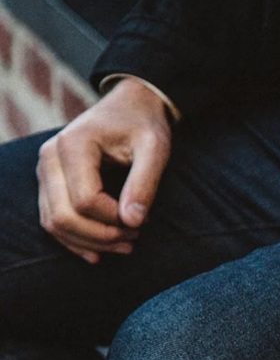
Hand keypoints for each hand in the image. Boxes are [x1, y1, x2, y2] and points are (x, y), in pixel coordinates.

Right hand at [36, 77, 172, 262]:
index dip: (114, 219)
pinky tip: (100, 252)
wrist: (130, 106)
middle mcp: (50, 157)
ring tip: (126, 246)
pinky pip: (52, 220)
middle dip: (102, 236)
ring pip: (54, 223)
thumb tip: (133, 222)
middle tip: (135, 239)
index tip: (143, 220)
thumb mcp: (155, 148)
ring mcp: (45, 171)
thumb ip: (145, 183)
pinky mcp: (49, 183)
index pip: (85, 200)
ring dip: (89, 242)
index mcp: (73, 145)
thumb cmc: (144, 125)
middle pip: (64, 216)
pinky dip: (74, 240)